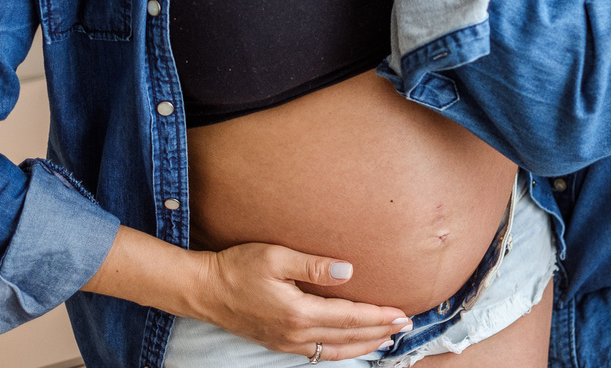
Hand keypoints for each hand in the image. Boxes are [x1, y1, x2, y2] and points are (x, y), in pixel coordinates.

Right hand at [195, 241, 411, 359]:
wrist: (204, 290)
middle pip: (348, 338)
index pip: (350, 317)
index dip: (378, 317)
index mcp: (298, 312)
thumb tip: (348, 271)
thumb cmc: (238, 267)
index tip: (401, 314)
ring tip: (386, 339)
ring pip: (335, 351)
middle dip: (379, 332)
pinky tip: (350, 344)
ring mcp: (286, 343)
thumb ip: (314, 264)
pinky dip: (341, 351)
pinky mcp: (279, 344)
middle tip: (405, 326)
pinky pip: (318, 354)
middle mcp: (295, 334)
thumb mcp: (276, 256)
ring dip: (364, 345)